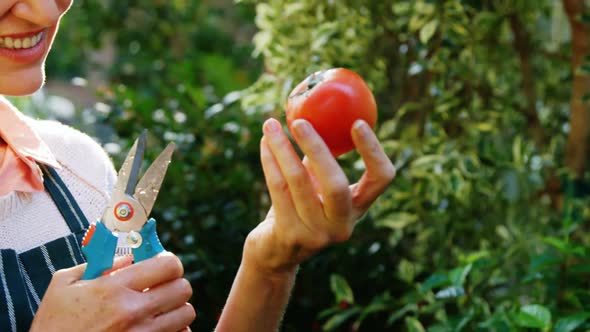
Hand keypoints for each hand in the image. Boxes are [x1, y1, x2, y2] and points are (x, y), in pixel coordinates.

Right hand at [30, 252, 195, 331]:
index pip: (167, 265)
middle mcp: (133, 311)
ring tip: (161, 308)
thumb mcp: (64, 285)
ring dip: (176, 308)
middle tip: (162, 286)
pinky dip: (174, 329)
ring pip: (186, 313)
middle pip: (183, 288)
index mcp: (115, 289)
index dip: (169, 262)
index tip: (162, 265)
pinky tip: (159, 327)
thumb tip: (127, 258)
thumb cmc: (54, 325)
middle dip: (175, 284)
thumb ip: (96, 264)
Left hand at [244, 118, 394, 275]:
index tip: (357, 122)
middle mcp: (342, 225)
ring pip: (297, 183)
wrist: (275, 253)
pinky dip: (269, 162)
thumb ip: (323, 158)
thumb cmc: (300, 207)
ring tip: (270, 124)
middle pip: (336, 185)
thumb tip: (321, 111)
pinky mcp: (290, 236)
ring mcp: (316, 234)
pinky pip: (277, 189)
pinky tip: (264, 142)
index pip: (381, 179)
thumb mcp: (317, 185)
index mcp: (358, 208)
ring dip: (282, 148)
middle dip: (317, 149)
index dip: (373, 151)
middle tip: (299, 121)